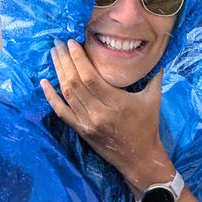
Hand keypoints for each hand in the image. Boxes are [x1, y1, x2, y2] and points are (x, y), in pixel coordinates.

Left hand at [40, 39, 171, 191]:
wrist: (139, 157)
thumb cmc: (148, 127)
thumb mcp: (153, 100)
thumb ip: (154, 78)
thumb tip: (157, 58)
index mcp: (116, 103)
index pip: (91, 78)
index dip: (79, 60)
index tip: (73, 43)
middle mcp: (98, 113)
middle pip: (75, 83)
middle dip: (65, 61)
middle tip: (58, 43)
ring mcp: (87, 122)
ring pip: (67, 94)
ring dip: (58, 73)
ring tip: (53, 55)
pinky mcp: (80, 130)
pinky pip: (61, 112)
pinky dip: (51, 97)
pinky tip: (44, 83)